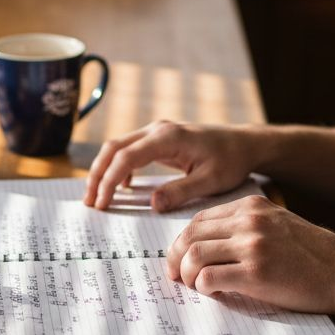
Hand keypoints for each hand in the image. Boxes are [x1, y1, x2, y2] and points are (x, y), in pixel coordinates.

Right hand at [84, 120, 258, 210]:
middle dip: (98, 175)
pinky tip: (123, 187)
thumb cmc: (231, 161)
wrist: (244, 143)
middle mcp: (157, 130)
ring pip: (118, 147)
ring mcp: (157, 132)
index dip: (110, 181)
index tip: (103, 203)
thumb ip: (181, 192)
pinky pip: (130, 149)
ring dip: (104, 170)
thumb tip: (152, 205)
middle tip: (90, 202)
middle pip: (113, 148)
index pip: (126, 157)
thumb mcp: (210, 181)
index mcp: (167, 138)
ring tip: (97, 197)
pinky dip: (119, 167)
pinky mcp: (159, 139)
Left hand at [167, 195, 334, 314]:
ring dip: (187, 275)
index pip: (199, 220)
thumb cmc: (312, 254)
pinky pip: (209, 279)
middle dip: (175, 258)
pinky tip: (216, 293)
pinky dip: (204, 289)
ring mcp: (253, 246)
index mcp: (251, 206)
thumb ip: (246, 227)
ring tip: (195, 286)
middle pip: (190, 236)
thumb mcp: (277, 224)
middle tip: (176, 276)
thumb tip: (206, 245)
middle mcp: (249, 222)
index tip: (178, 258)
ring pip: (194, 256)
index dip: (182, 242)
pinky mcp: (256, 274)